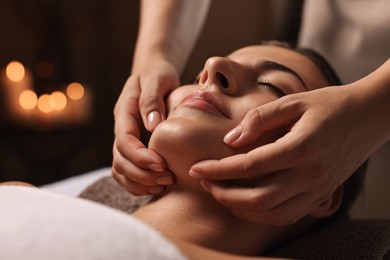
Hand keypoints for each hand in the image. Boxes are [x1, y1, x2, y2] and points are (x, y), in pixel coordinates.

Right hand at [112, 61, 178, 194]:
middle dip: (141, 173)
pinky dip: (139, 184)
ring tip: (165, 184)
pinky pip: (127, 172)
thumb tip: (152, 125)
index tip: (160, 165)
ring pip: (120, 170)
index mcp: (124, 112)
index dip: (139, 156)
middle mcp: (121, 128)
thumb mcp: (158, 79)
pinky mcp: (133, 148)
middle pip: (119, 160)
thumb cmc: (158, 75)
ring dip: (139, 182)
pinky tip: (158, 186)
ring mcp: (125, 140)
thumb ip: (152, 99)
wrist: (154, 75)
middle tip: (167, 178)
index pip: (124, 140)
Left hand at [190, 86, 378, 224]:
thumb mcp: (294, 101)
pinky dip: (262, 213)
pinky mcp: (322, 194)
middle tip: (204, 181)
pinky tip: (246, 201)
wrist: (371, 116)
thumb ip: (259, 119)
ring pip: (272, 213)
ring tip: (220, 192)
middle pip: (257, 198)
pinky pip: (288, 215)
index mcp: (301, 147)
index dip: (218, 169)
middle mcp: (310, 174)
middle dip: (223, 193)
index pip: (249, 166)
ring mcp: (318, 188)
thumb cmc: (331, 104)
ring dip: (240, 207)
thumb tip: (230, 140)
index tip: (196, 167)